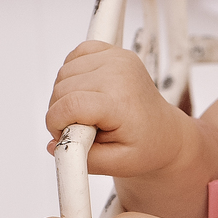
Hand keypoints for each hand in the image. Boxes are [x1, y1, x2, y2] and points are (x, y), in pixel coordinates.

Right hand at [45, 41, 190, 178]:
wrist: (164, 131)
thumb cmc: (144, 147)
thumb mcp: (117, 165)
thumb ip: (83, 159)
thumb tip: (53, 145)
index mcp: (121, 101)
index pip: (70, 104)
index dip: (56, 123)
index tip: (64, 136)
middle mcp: (119, 73)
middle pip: (62, 88)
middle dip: (60, 112)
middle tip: (79, 129)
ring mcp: (117, 59)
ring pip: (64, 73)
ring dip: (65, 95)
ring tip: (85, 113)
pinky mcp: (113, 52)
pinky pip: (75, 55)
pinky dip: (72, 74)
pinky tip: (86, 91)